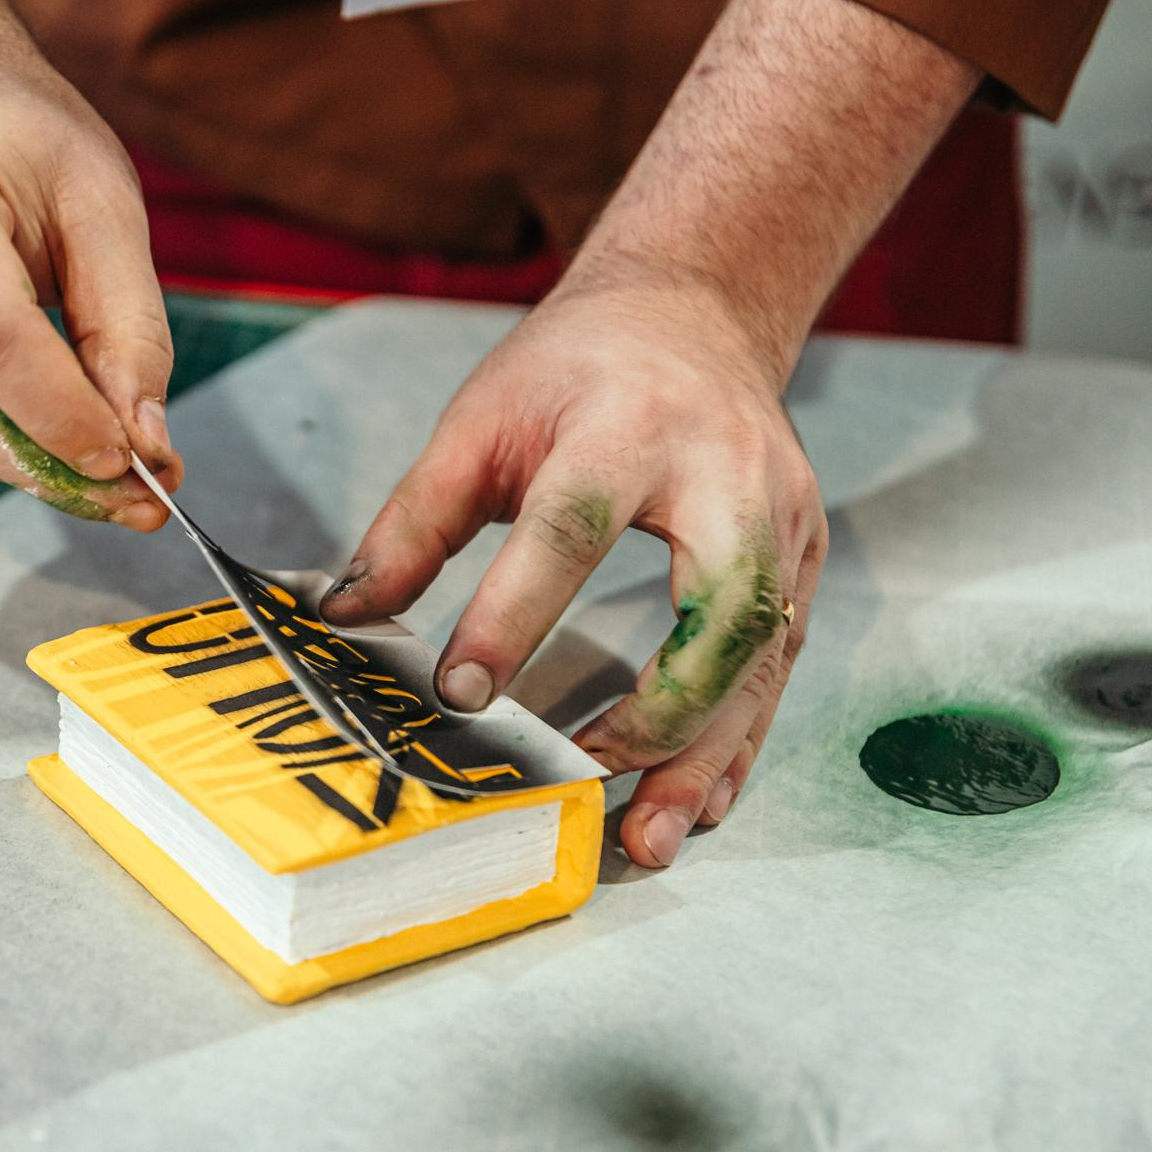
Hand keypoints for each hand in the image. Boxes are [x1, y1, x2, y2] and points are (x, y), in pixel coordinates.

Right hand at [0, 8, 179, 526]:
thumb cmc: (14, 142)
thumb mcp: (103, 203)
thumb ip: (132, 328)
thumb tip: (148, 446)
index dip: (59, 413)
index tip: (129, 461)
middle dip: (48, 464)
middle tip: (130, 494)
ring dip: (17, 464)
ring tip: (82, 444)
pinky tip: (12, 409)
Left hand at [321, 261, 827, 867]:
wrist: (696, 312)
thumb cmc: (578, 368)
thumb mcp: (480, 418)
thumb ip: (414, 518)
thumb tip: (347, 614)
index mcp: (629, 427)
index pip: (570, 528)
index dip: (516, 617)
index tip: (459, 695)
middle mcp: (727, 475)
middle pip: (717, 605)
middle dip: (660, 711)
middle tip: (587, 778)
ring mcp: (783, 521)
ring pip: (761, 658)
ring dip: (705, 758)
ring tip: (647, 838)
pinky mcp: (803, 561)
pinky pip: (778, 669)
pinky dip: (735, 745)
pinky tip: (694, 803)